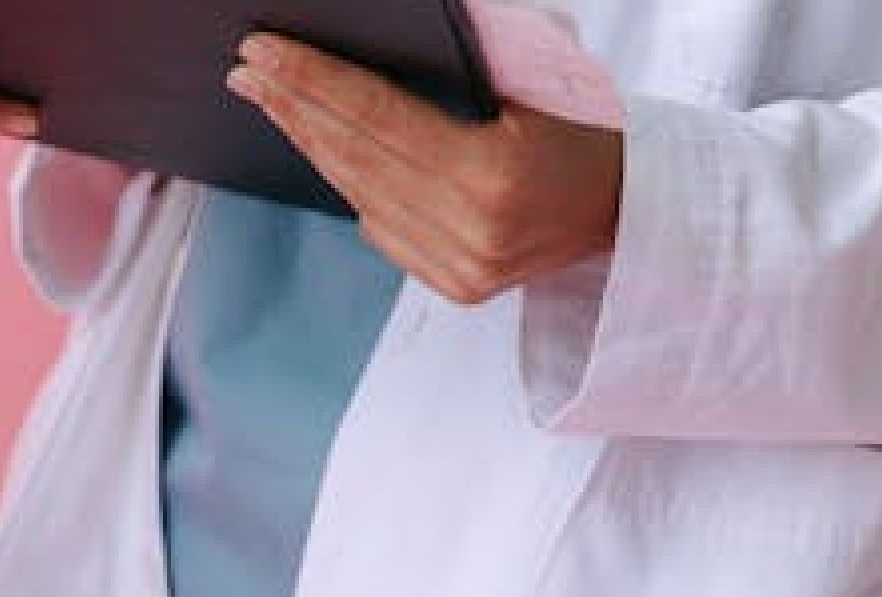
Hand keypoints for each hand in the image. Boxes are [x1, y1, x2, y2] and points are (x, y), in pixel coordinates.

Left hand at [226, 33, 625, 304]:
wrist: (635, 209)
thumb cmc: (588, 127)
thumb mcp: (542, 74)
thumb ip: (476, 50)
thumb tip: (391, 25)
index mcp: (491, 175)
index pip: (375, 116)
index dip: (312, 80)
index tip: (263, 51)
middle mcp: (471, 230)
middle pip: (354, 156)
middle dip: (292, 105)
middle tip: (246, 67)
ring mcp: (460, 266)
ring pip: (357, 193)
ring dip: (308, 140)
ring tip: (270, 98)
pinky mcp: (454, 286)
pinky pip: (380, 224)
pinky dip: (349, 181)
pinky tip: (321, 143)